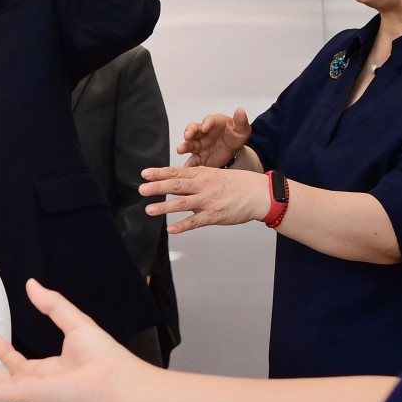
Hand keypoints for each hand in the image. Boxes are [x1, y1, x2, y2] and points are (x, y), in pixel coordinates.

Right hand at [0, 279, 149, 401]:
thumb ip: (51, 304)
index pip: (16, 366)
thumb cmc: (102, 356)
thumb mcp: (72, 321)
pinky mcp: (24, 395)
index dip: (1, 352)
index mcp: (46, 372)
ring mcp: (27, 392)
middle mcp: (34, 385)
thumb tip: (32, 284)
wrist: (115, 378)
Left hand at [138, 165, 268, 233]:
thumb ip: (195, 180)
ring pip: (183, 204)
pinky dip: (183, 226)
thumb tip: (175, 183)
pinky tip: (171, 229)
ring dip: (164, 207)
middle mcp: (203, 186)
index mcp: (202, 174)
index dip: (159, 173)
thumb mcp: (214, 175)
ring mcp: (208, 201)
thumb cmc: (238, 183)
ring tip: (149, 209)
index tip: (144, 174)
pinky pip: (196, 222)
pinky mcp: (214, 216)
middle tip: (141, 189)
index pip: (177, 172)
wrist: (259, 193)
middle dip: (157, 187)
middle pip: (176, 185)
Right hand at [177, 107, 250, 166]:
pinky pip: (193, 159)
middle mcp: (204, 132)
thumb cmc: (235, 136)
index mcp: (214, 123)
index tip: (205, 127)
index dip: (206, 123)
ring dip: (184, 146)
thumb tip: (240, 111)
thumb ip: (241, 120)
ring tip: (181, 149)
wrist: (234, 151)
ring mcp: (200, 145)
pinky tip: (187, 166)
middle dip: (189, 132)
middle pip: (193, 129)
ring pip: (190, 144)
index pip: (208, 120)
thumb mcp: (241, 129)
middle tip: (188, 135)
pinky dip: (189, 163)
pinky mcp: (200, 156)